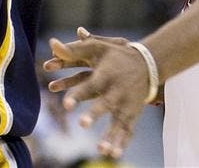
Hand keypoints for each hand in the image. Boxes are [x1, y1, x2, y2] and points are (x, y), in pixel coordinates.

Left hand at [43, 27, 152, 158]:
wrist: (147, 64)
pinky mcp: (133, 113)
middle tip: (82, 123)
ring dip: (111, 135)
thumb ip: (73, 49)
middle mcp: (118, 90)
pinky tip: (114, 154)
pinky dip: (122, 142)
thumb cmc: (116, 56)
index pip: (90, 84)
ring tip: (101, 150)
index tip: (65, 105)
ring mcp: (127, 103)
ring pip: (119, 121)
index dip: (78, 94)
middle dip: (95, 114)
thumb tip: (51, 43)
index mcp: (107, 74)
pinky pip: (128, 130)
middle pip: (106, 103)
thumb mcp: (96, 48)